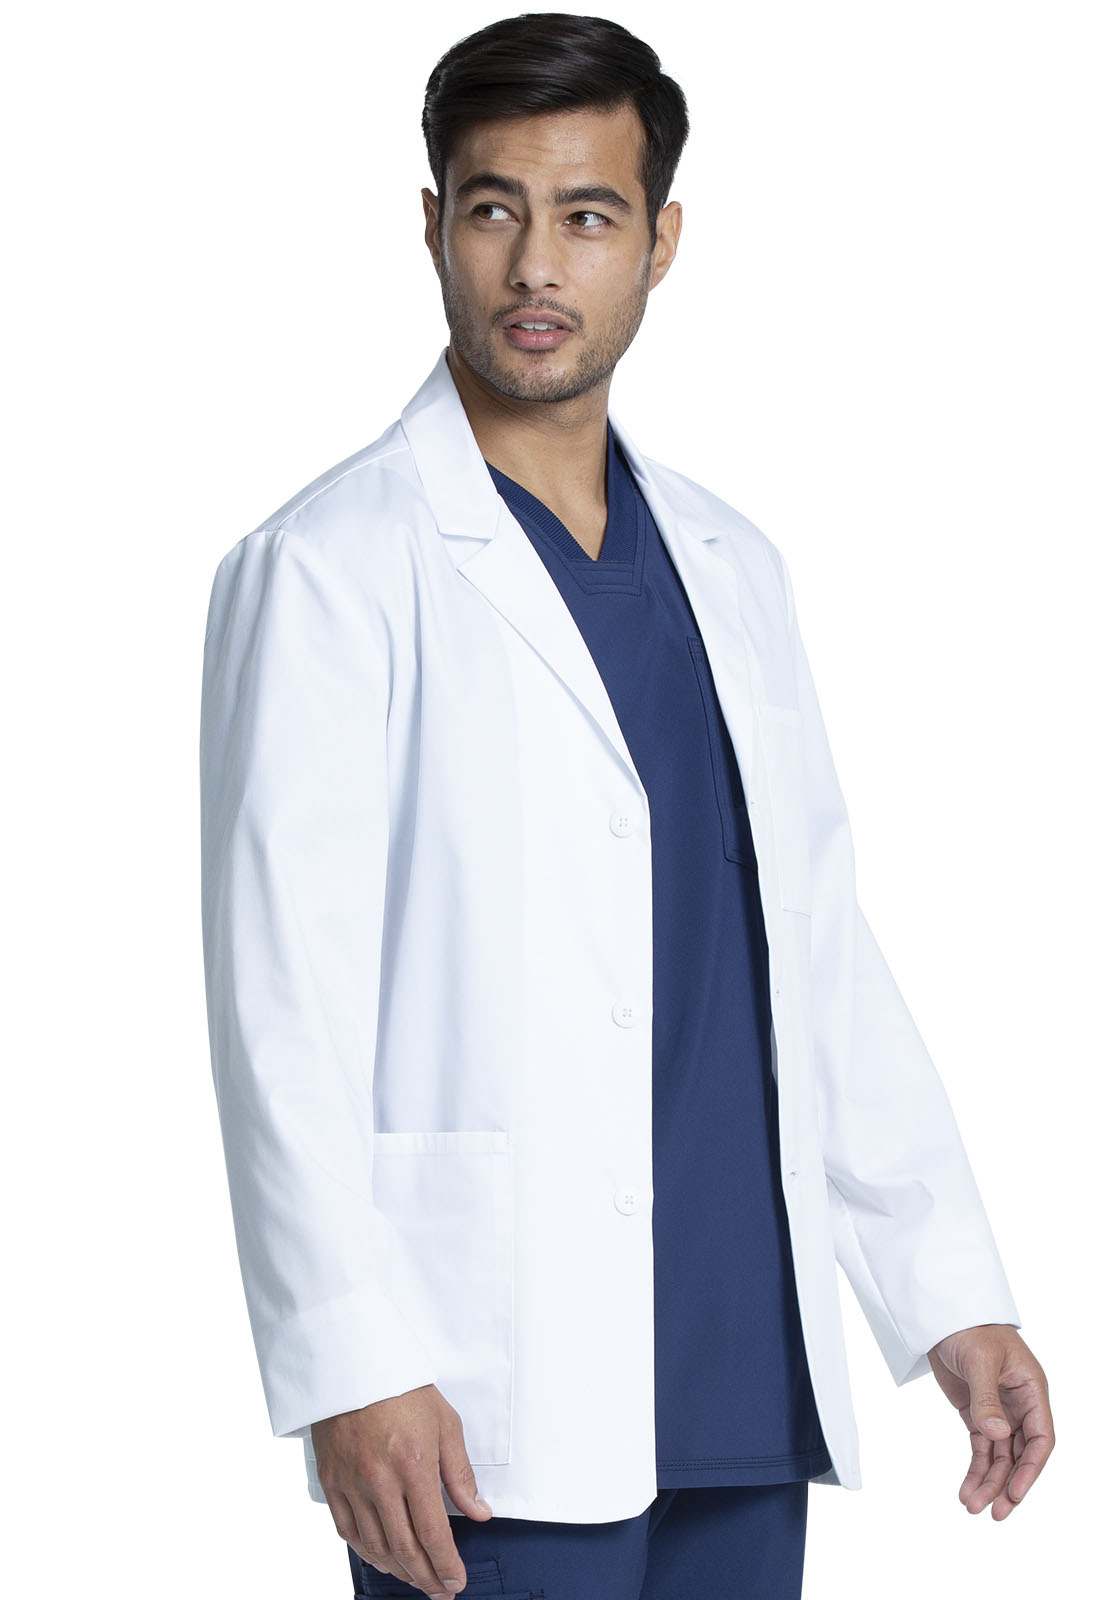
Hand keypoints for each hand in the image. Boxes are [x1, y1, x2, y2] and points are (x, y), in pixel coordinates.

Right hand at [311, 1383, 492, 1597]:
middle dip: (426, 1577)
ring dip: (398, 1571)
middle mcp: (380, 1480)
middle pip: (405, 1548)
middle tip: (441, 1592)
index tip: (456, 1581)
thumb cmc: (402, 1389)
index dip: (446, 1565)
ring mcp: (352, 1482)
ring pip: (375, 1546)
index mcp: (413, 1464)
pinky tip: (381, 1559)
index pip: (433, 1532)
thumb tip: (478, 1512)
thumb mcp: (445, 1422)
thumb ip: (460, 1473)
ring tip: (416, 1578)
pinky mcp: (331, 1480)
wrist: (354, 1363)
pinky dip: (366, 1553)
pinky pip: (347, 1530)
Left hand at [928, 1324, 1053, 1519]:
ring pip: (1000, 1457)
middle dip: (1008, 1484)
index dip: (1031, 1469)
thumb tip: (998, 1435)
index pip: (1041, 1438)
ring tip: (972, 1507)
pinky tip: (966, 1490)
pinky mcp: (977, 1415)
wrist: (944, 1315)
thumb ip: (987, 1398)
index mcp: (1031, 1390)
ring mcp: (998, 1412)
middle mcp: (1019, 1406)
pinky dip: (975, 1470)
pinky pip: (981, 1449)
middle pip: (1021, 1454)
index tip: (1016, 1493)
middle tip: (995, 1513)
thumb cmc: (970, 1327)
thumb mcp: (980, 1359)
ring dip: (988, 1483)